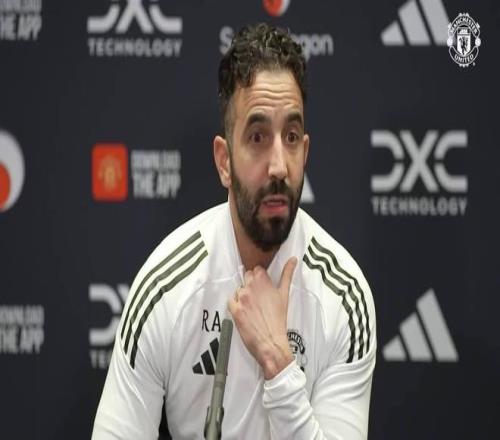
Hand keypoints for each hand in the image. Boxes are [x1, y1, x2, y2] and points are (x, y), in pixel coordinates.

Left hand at [228, 257, 296, 379]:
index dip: (260, 279)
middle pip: (246, 277)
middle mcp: (251, 287)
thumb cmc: (279, 320)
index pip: (256, 270)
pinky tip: (244, 312)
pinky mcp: (234, 309)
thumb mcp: (284, 294)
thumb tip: (293, 259)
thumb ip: (287, 274)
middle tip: (258, 299)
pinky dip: (235, 304)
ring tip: (253, 308)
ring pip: (239, 289)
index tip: (263, 288)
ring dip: (243, 296)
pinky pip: (230, 300)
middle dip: (251, 285)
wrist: (271, 342)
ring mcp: (241, 298)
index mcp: (263, 281)